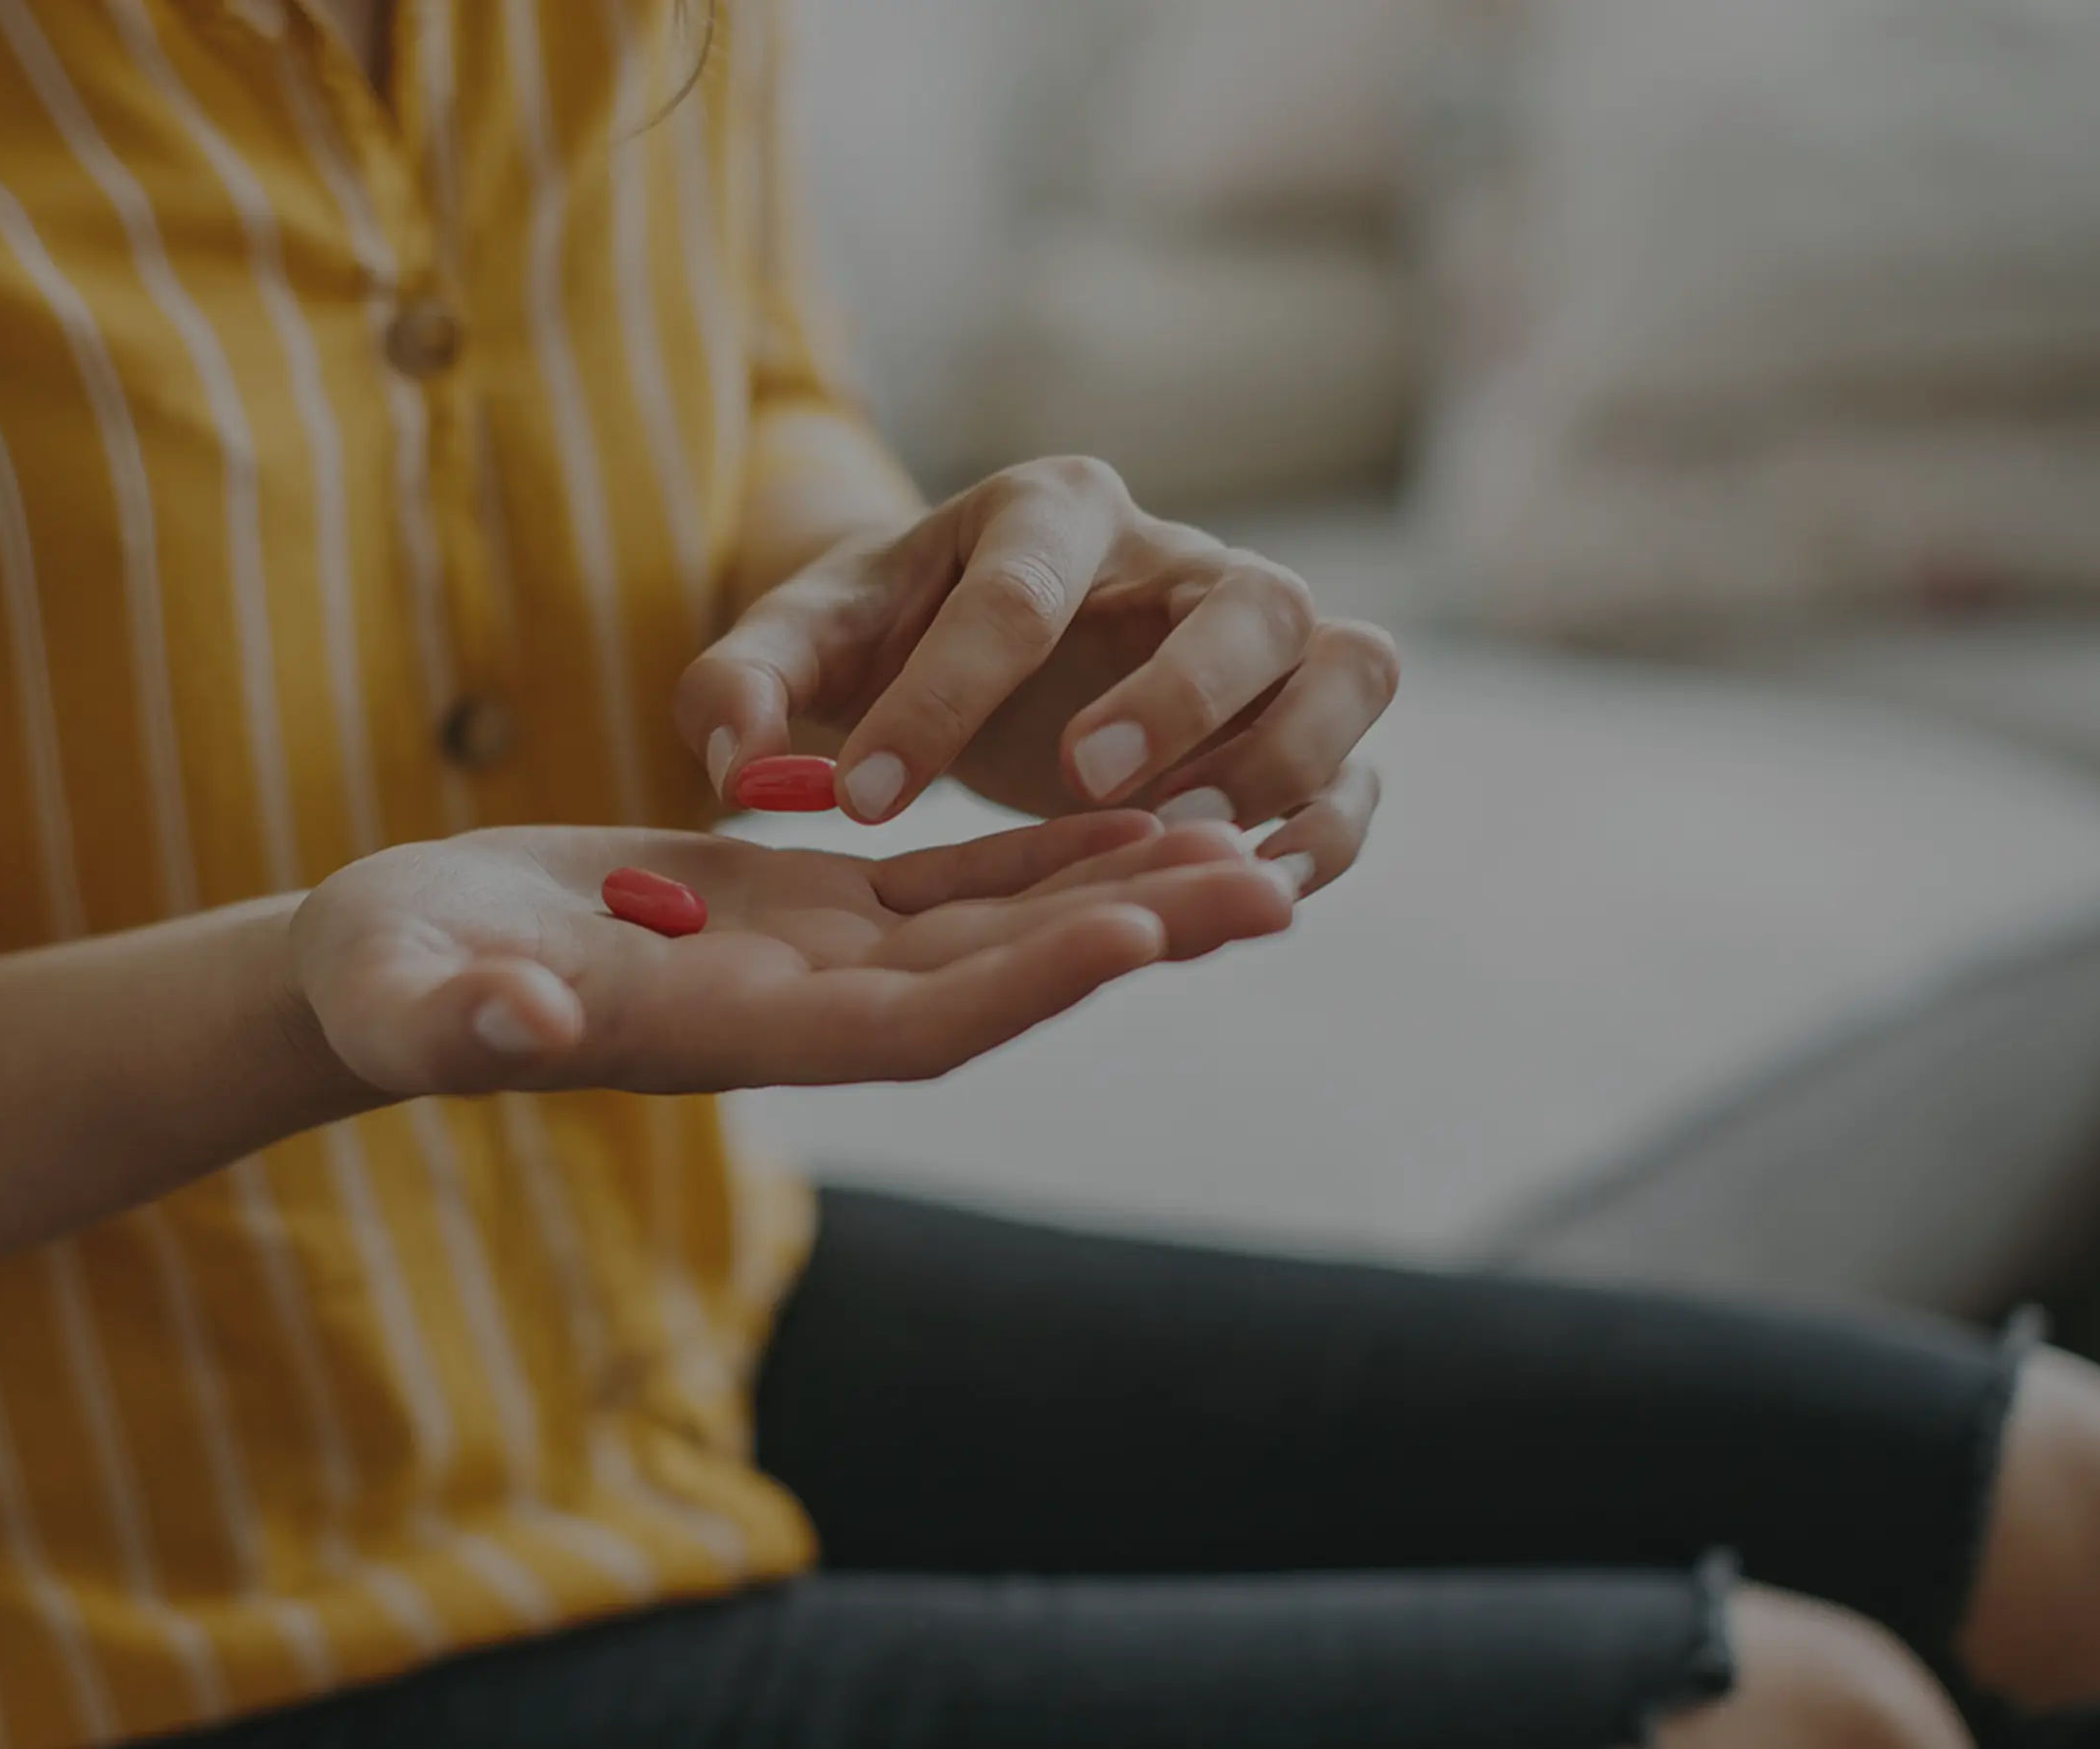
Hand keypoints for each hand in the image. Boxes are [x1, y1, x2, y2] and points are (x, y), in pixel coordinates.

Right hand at [288, 814, 1292, 1097]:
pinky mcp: (802, 911)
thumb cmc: (385, 983)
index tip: (1139, 930)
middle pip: (996, 984)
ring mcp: (809, 967)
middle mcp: (797, 1015)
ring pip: (994, 933)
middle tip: (1277, 881)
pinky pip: (949, 890)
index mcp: (725, 1038)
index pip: (909, 1024)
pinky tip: (1128, 814)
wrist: (390, 970)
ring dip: (1120, 893)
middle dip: (1132, 935)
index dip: (1025, 981)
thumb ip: (467, 1016)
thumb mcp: (411, 993)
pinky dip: (1042, 859)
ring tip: (1253, 841)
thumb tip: (525, 1018)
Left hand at [679, 457, 1397, 893]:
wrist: (961, 650)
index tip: (866, 803)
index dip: (942, 697)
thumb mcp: (798, 644)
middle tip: (1078, 783)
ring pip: (1349, 661)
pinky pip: (1365, 765)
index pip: (1018, 591)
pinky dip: (1331, 827)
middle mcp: (1180, 558)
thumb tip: (734, 758)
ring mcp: (1261, 637)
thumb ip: (740, 684)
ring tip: (1185, 835)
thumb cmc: (885, 638)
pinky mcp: (1298, 719)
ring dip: (1287, 755)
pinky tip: (1249, 884)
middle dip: (1179, 694)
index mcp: (1048, 513)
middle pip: (1248, 597)